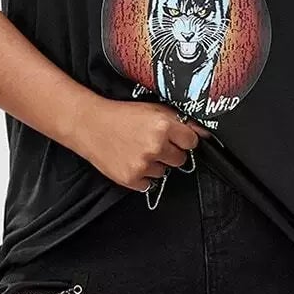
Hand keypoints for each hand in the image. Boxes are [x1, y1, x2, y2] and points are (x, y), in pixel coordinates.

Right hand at [78, 98, 214, 192]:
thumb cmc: (121, 115)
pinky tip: (131, 161)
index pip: (191, 141)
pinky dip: (142, 176)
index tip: (174, 137)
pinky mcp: (131, 178)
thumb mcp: (153, 110)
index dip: (183, 139)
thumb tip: (204, 133)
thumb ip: (179, 121)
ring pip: (164, 172)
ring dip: (155, 164)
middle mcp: (155, 146)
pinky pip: (148, 184)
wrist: (90, 125)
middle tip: (152, 143)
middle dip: (170, 152)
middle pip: (180, 159)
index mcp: (163, 126)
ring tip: (137, 150)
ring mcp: (143, 165)